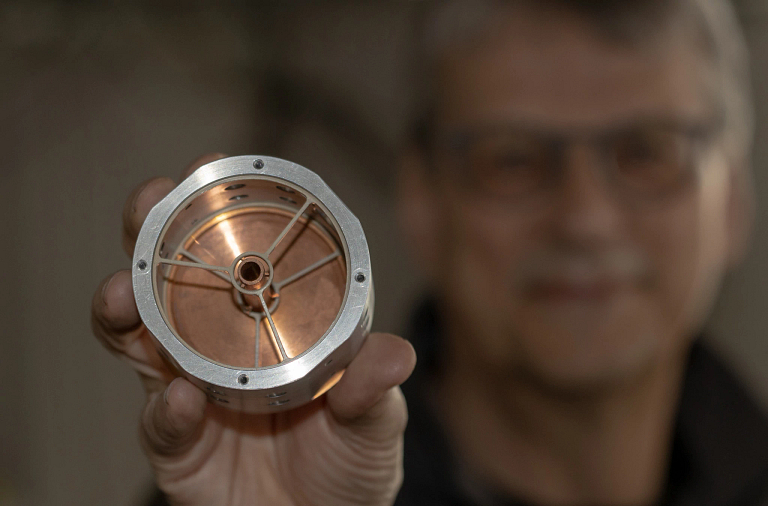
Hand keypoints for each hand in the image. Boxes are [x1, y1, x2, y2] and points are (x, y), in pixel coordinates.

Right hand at [91, 154, 416, 505]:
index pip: (237, 255)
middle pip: (169, 277)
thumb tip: (393, 356)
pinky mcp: (177, 445)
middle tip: (148, 204)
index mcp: (267, 323)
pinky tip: (180, 398)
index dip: (219, 209)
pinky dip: (165, 409)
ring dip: (123, 308)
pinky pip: (158, 422)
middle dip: (150, 234)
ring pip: (136, 336)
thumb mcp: (374, 422)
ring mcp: (189, 389)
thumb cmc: (349, 462)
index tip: (214, 166)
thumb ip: (374, 391)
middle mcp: (219, 345)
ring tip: (123, 294)